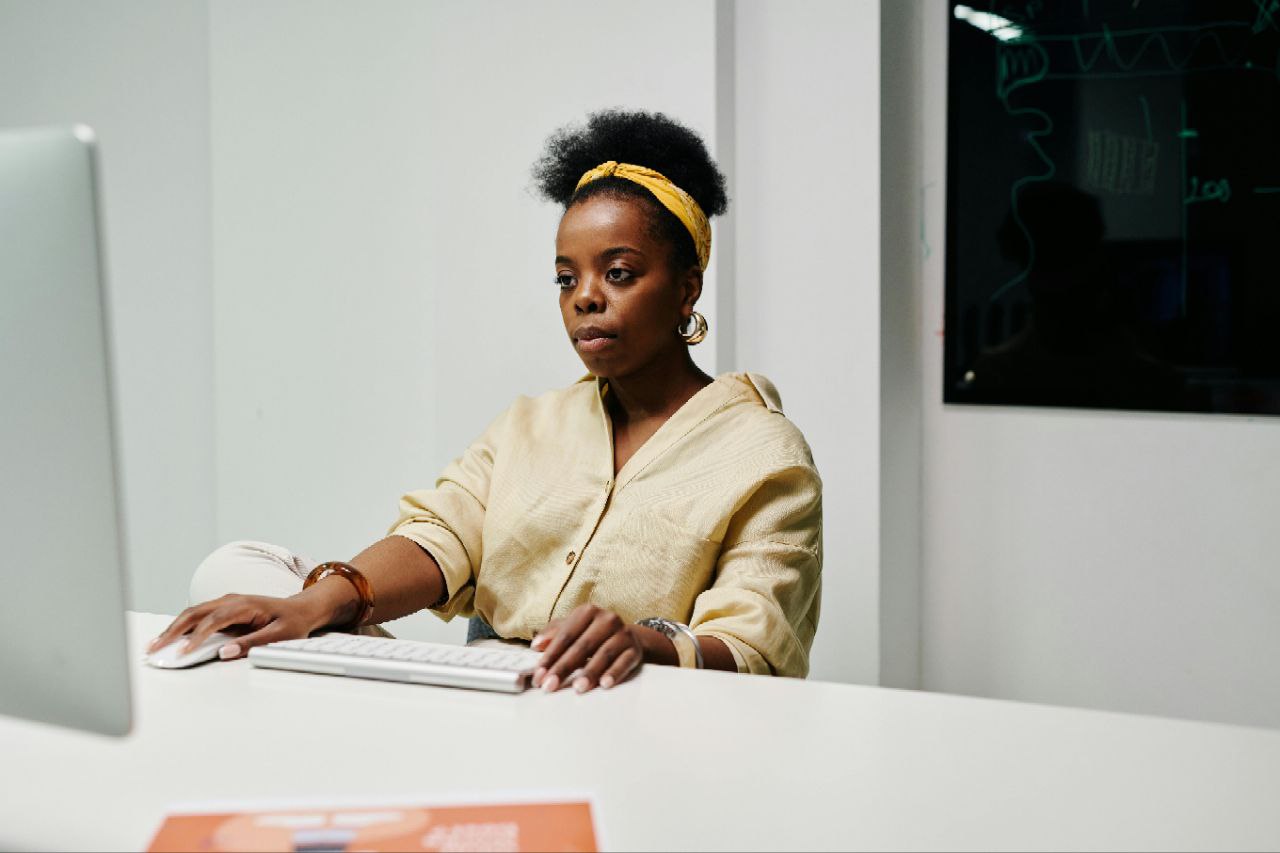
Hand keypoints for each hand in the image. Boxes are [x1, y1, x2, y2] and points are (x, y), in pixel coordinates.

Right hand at [147, 592, 329, 660]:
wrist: (302, 608)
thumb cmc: (293, 622)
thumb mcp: (279, 636)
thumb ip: (252, 643)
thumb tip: (225, 652)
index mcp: (245, 605)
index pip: (214, 620)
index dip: (196, 636)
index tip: (182, 652)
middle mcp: (232, 600)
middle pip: (195, 613)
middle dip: (172, 630)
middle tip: (154, 649)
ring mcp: (226, 603)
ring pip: (193, 613)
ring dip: (173, 628)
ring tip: (154, 645)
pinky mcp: (224, 609)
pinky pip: (198, 616)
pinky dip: (181, 626)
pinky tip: (169, 638)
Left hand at [531, 604, 642, 692]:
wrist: (628, 637)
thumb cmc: (592, 634)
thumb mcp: (573, 629)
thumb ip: (553, 634)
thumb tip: (536, 645)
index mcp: (588, 612)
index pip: (565, 635)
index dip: (550, 656)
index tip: (538, 675)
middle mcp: (607, 619)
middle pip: (582, 646)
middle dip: (563, 668)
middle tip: (550, 686)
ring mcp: (623, 634)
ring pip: (603, 654)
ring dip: (589, 672)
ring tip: (577, 688)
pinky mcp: (634, 650)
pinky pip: (624, 662)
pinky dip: (614, 673)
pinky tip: (605, 684)